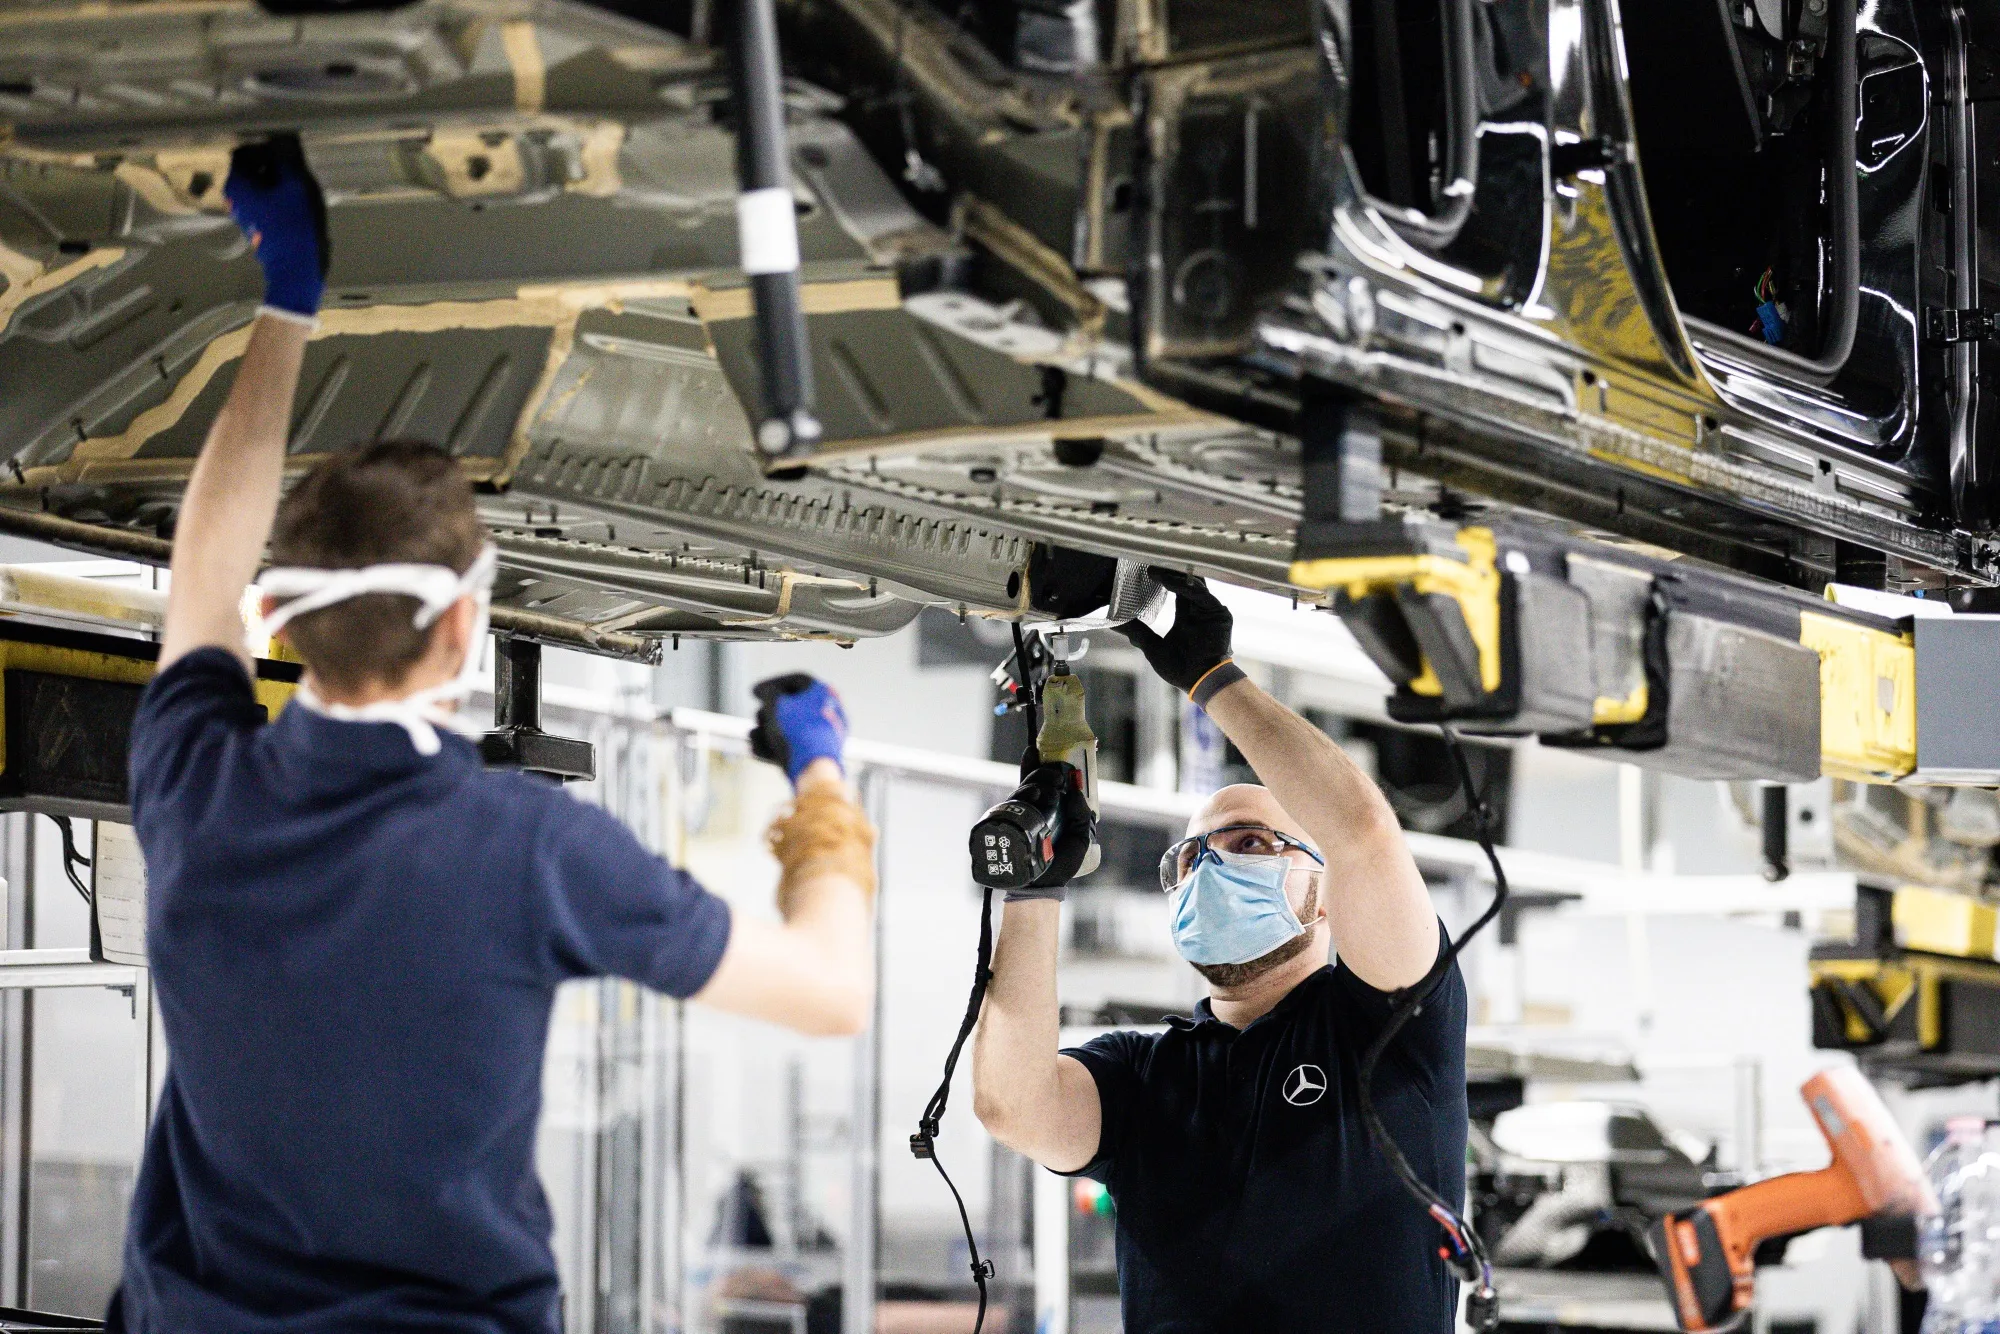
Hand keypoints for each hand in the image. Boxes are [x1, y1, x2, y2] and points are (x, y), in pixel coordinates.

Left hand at [225, 133, 328, 319]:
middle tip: (298, 164)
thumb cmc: (294, 224)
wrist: (297, 269)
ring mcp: (245, 210)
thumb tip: (283, 131)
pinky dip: (279, 194)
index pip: (246, 148)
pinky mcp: (257, 222)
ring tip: (301, 182)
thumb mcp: (295, 184)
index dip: (267, 143)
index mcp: (237, 181)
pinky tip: (298, 200)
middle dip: (274, 161)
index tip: (288, 147)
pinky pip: (267, 198)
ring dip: (279, 178)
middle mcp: (234, 194)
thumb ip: (287, 154)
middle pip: (253, 165)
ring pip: (262, 182)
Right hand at [749, 674, 848, 784]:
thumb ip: (767, 692)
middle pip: (792, 706)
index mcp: (824, 693)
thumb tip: (764, 690)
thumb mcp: (775, 703)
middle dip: (768, 712)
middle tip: (758, 716)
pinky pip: (795, 746)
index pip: (796, 680)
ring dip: (766, 731)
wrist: (815, 768)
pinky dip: (775, 746)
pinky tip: (757, 750)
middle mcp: (828, 711)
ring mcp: (824, 734)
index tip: (755, 692)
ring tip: (753, 736)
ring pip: (790, 728)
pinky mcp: (818, 755)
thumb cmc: (796, 730)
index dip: (772, 684)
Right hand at [1005, 769, 1095, 901]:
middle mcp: (1030, 810)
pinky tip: (1033, 793)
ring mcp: (1017, 816)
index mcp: (1046, 810)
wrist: (1043, 886)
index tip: (1038, 749)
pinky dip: (1022, 795)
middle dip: (1044, 773)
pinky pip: (1011, 804)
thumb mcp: (1080, 836)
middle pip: (1032, 781)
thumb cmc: (1060, 863)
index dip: (1039, 765)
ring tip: (1050, 791)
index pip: (1041, 782)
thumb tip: (1075, 790)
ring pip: (1023, 789)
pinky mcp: (1007, 824)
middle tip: (1057, 777)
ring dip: (1038, 783)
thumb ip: (1081, 813)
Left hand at [1114, 569, 1233, 695]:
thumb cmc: (1180, 669)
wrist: (1200, 682)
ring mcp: (1209, 610)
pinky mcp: (1218, 613)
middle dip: (1168, 572)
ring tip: (1153, 570)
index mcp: (1186, 617)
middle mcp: (1199, 610)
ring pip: (1192, 584)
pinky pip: (1200, 594)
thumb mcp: (1152, 646)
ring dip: (1172, 576)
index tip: (1143, 570)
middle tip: (1147, 562)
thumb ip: (1137, 631)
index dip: (1162, 579)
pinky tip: (1167, 580)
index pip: (1175, 590)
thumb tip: (1113, 621)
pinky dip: (1183, 586)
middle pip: (1185, 583)